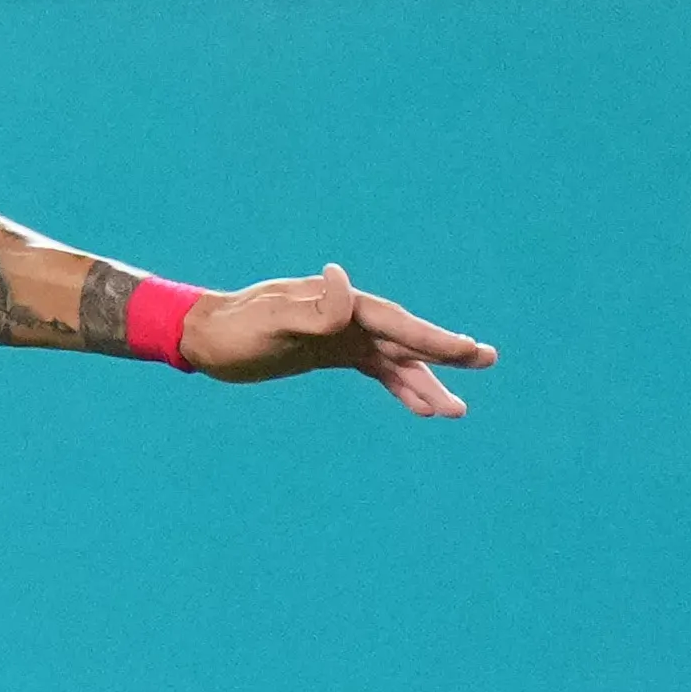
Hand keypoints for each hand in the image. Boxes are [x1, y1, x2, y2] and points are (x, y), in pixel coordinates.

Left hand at [181, 266, 496, 414]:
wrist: (203, 336)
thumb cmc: (232, 329)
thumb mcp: (268, 322)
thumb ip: (310, 309)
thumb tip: (343, 280)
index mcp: (339, 304)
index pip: (395, 323)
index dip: (431, 339)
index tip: (467, 350)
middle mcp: (346, 315)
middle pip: (405, 336)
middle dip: (445, 351)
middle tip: (487, 361)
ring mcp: (342, 334)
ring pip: (395, 359)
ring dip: (426, 381)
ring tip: (457, 411)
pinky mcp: (331, 352)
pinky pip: (375, 369)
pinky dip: (398, 385)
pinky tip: (419, 407)